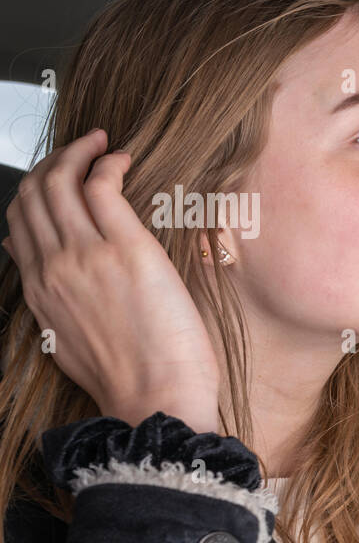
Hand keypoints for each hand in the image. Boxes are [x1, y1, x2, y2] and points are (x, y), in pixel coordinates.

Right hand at [3, 128, 221, 433]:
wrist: (156, 399)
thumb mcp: (69, 342)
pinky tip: (123, 160)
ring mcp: (85, 255)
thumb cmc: (132, 379)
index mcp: (39, 291)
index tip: (61, 179)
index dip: (35, 192)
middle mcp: (52, 267)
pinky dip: (107, 163)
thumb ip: (52, 303)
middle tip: (83, 148)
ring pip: (59, 181)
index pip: (18, 223)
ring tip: (102, 143)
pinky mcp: (125, 249)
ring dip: (79, 151)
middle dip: (55, 161)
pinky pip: (101, 186)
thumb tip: (39, 271)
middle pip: (32, 194)